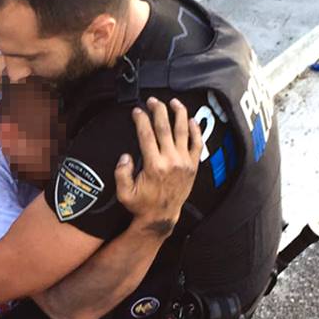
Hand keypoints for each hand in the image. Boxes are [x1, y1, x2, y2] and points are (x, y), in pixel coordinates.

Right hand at [115, 97, 201, 233]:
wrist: (162, 217)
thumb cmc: (142, 205)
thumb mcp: (124, 193)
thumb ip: (121, 174)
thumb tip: (125, 156)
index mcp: (154, 165)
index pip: (146, 134)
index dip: (140, 119)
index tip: (136, 111)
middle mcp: (171, 161)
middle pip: (165, 127)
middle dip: (157, 110)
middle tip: (152, 100)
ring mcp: (184, 162)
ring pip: (183, 131)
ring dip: (178, 113)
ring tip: (173, 102)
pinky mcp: (193, 166)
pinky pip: (197, 143)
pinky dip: (195, 130)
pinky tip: (191, 120)